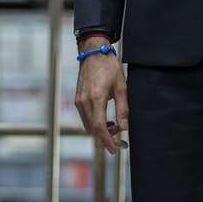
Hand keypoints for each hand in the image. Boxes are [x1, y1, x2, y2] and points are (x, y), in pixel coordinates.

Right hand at [74, 36, 128, 153]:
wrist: (93, 52)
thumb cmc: (109, 67)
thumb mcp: (121, 87)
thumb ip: (123, 109)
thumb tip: (124, 128)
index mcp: (96, 98)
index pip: (100, 127)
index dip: (107, 141)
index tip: (115, 149)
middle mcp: (84, 101)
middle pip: (93, 130)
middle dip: (106, 138)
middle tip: (120, 139)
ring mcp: (79, 100)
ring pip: (88, 126)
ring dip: (100, 131)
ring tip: (114, 127)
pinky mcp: (77, 99)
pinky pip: (85, 118)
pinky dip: (94, 123)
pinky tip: (105, 120)